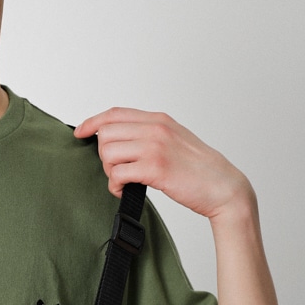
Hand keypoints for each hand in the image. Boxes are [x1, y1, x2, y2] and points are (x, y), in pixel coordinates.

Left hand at [74, 107, 250, 220]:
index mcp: (160, 120)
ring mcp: (155, 147)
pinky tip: (123, 190)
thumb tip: (118, 139)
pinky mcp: (156, 169)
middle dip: (104, 154)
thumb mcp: (175, 140)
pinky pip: (117, 174)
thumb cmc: (199, 169)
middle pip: (106, 133)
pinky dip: (114, 186)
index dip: (92, 122)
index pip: (115, 113)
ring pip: (108, 153)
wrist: (224, 187)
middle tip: (116, 170)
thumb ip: (149, 134)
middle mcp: (156, 129)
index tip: (80, 132)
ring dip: (109, 171)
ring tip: (123, 181)